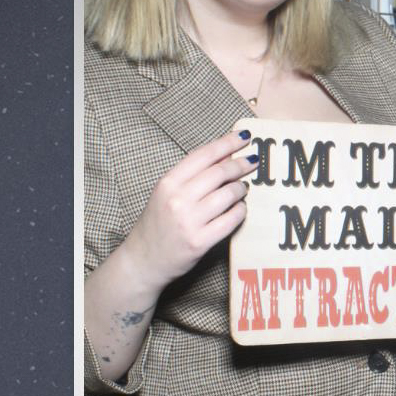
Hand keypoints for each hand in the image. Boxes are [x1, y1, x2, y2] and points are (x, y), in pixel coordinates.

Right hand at [124, 130, 257, 290]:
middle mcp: (177, 199)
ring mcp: (189, 221)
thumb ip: (192, 176)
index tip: (243, 136)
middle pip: (220, 173)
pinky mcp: (200, 241)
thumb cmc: (157, 224)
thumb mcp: (166, 193)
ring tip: (242, 189)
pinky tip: (240, 208)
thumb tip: (225, 156)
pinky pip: (231, 219)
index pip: (204, 155)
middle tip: (252, 162)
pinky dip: (240, 211)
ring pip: (229, 194)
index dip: (227, 143)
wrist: (143, 259)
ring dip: (241, 189)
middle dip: (240, 164)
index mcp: (168, 183)